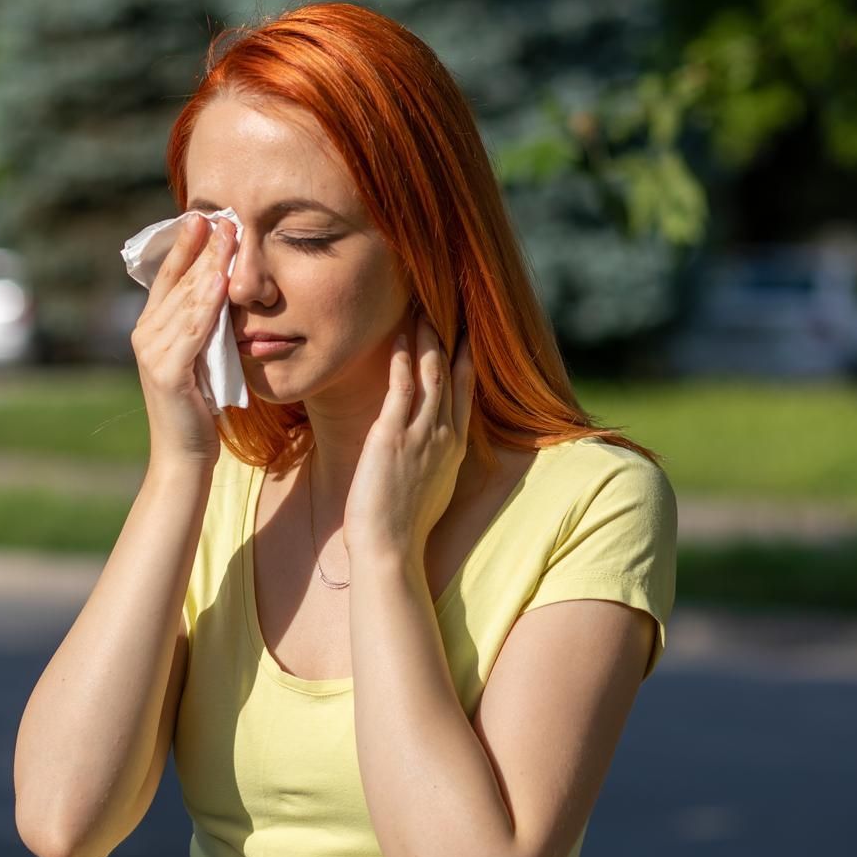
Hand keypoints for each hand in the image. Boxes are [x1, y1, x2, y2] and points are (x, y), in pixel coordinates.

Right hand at [129, 212, 235, 468]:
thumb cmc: (198, 408)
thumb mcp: (201, 357)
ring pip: (187, 301)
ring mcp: (153, 353)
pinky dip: (208, 306)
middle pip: (179, 282)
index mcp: (151, 329)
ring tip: (228, 238)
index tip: (204, 216)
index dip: (185, 246)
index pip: (169, 277)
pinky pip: (193, 331)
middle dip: (202, 248)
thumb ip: (203, 326)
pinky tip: (223, 284)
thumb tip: (221, 290)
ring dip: (209, 267)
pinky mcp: (167, 372)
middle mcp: (146, 335)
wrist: (184, 456)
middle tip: (223, 215)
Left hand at [343, 310, 475, 563]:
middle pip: (452, 375)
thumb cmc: (402, 528)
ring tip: (423, 309)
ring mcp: (421, 434)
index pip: (465, 394)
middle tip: (447, 307)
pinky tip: (399, 336)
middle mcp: (444, 435)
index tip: (466, 335)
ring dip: (427, 339)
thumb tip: (428, 453)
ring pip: (430, 373)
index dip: (466, 361)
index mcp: (453, 448)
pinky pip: (401, 386)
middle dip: (450, 338)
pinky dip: (402, 358)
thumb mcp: (430, 489)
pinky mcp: (392, 435)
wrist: (390, 548)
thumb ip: (432, 463)